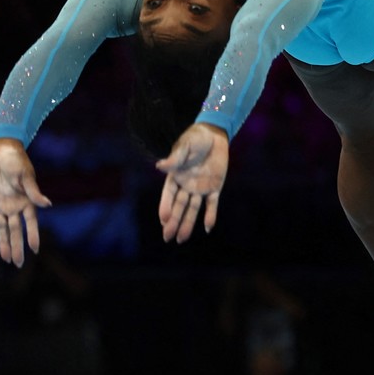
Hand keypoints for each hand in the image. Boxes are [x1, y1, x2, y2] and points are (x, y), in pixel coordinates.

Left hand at [0, 138, 51, 265]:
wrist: (0, 148)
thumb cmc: (16, 160)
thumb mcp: (25, 175)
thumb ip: (34, 191)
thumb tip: (48, 205)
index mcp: (26, 201)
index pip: (30, 223)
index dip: (33, 236)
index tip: (35, 250)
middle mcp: (14, 206)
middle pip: (16, 231)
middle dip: (17, 247)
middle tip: (18, 264)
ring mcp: (0, 204)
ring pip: (2, 228)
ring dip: (3, 243)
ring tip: (6, 259)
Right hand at [157, 123, 228, 242]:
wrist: (213, 135)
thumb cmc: (195, 138)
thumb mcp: (184, 146)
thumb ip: (174, 159)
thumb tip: (159, 166)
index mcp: (175, 176)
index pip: (168, 195)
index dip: (165, 207)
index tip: (163, 219)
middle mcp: (186, 185)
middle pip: (178, 206)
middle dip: (173, 222)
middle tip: (167, 237)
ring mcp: (200, 188)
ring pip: (193, 209)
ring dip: (188, 223)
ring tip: (181, 239)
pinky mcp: (214, 188)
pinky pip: (211, 204)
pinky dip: (210, 215)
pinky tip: (208, 228)